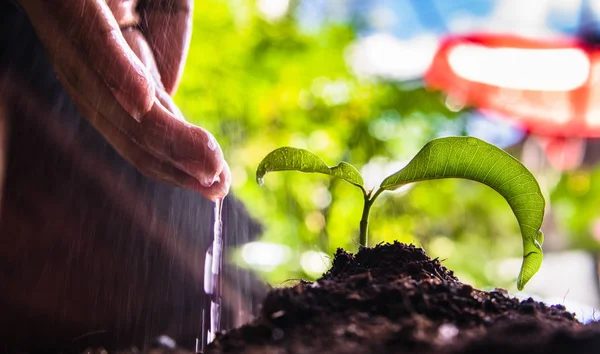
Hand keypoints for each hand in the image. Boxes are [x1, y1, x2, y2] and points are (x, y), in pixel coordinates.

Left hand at [17, 0, 229, 200]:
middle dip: (178, 167)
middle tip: (218, 188)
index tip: (219, 185)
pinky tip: (145, 104)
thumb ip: (167, 54)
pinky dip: (122, 81)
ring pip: (121, 109)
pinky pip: (99, 53)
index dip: (182, 164)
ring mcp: (78, 54)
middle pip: (136, 135)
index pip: (152, 133)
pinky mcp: (76, 20)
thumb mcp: (156, 19)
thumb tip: (165, 101)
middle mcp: (93, 79)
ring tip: (205, 165)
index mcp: (115, 79)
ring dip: (164, 140)